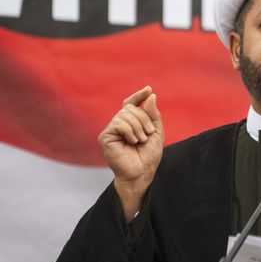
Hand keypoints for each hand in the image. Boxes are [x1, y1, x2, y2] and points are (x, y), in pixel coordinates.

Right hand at [98, 86, 164, 218]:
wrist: (142, 172)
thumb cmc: (148, 155)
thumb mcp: (156, 132)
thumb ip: (152, 114)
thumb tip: (150, 95)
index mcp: (130, 122)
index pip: (131, 103)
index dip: (139, 95)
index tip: (149, 89)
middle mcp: (119, 124)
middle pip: (130, 108)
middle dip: (144, 119)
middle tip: (148, 134)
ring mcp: (111, 130)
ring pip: (124, 114)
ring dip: (138, 127)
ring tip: (140, 140)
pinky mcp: (105, 137)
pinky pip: (118, 123)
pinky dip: (129, 131)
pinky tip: (132, 141)